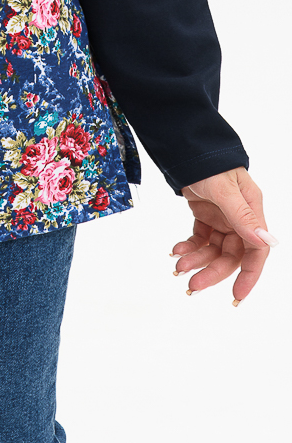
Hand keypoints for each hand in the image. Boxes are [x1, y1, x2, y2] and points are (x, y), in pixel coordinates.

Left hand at [170, 165, 274, 303]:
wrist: (186, 147)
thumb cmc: (209, 162)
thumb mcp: (224, 188)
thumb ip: (242, 215)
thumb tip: (264, 240)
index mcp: (251, 211)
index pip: (256, 250)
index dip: (249, 274)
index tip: (238, 295)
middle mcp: (238, 218)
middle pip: (231, 254)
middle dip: (212, 271)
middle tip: (193, 285)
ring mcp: (222, 218)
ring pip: (213, 249)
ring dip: (197, 260)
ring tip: (178, 266)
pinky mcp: (205, 215)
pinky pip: (200, 238)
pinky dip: (189, 247)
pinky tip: (177, 250)